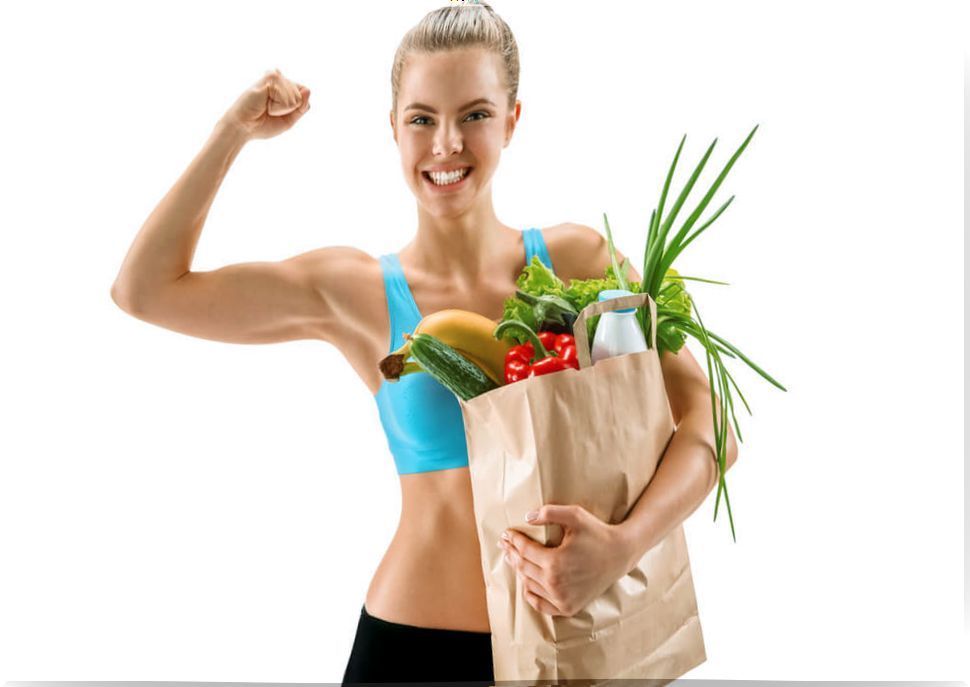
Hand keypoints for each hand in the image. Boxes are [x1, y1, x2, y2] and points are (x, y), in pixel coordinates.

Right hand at [219, 68, 310, 141]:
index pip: (305, 94)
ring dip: (282, 109)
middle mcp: (280, 78)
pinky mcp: (270, 78)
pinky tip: (264, 104)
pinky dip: (278, 108)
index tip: (277, 112)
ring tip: (266, 107)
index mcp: (284, 85)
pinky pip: (288, 98)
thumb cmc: (262, 124)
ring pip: (296, 98)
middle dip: (289, 110)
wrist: (243, 128)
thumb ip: (302, 107)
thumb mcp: (289, 119)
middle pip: (302, 96)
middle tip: (269, 110)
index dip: (296, 108)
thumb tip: (308, 89)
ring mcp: (275, 76)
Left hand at [499, 504, 633, 617]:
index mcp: (554, 562)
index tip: (506, 533)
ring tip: (512, 558)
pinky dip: (531, 594)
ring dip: (519, 571)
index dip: (513, 540)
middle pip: (523, 567)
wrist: (620, 555)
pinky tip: (526, 583)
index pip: (524, 550)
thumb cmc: (597, 532)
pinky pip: (540, 605)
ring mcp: (561, 599)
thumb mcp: (575, 515)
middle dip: (511, 553)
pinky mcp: (568, 607)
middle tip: (504, 544)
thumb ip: (550, 512)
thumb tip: (527, 517)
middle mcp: (555, 584)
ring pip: (529, 585)